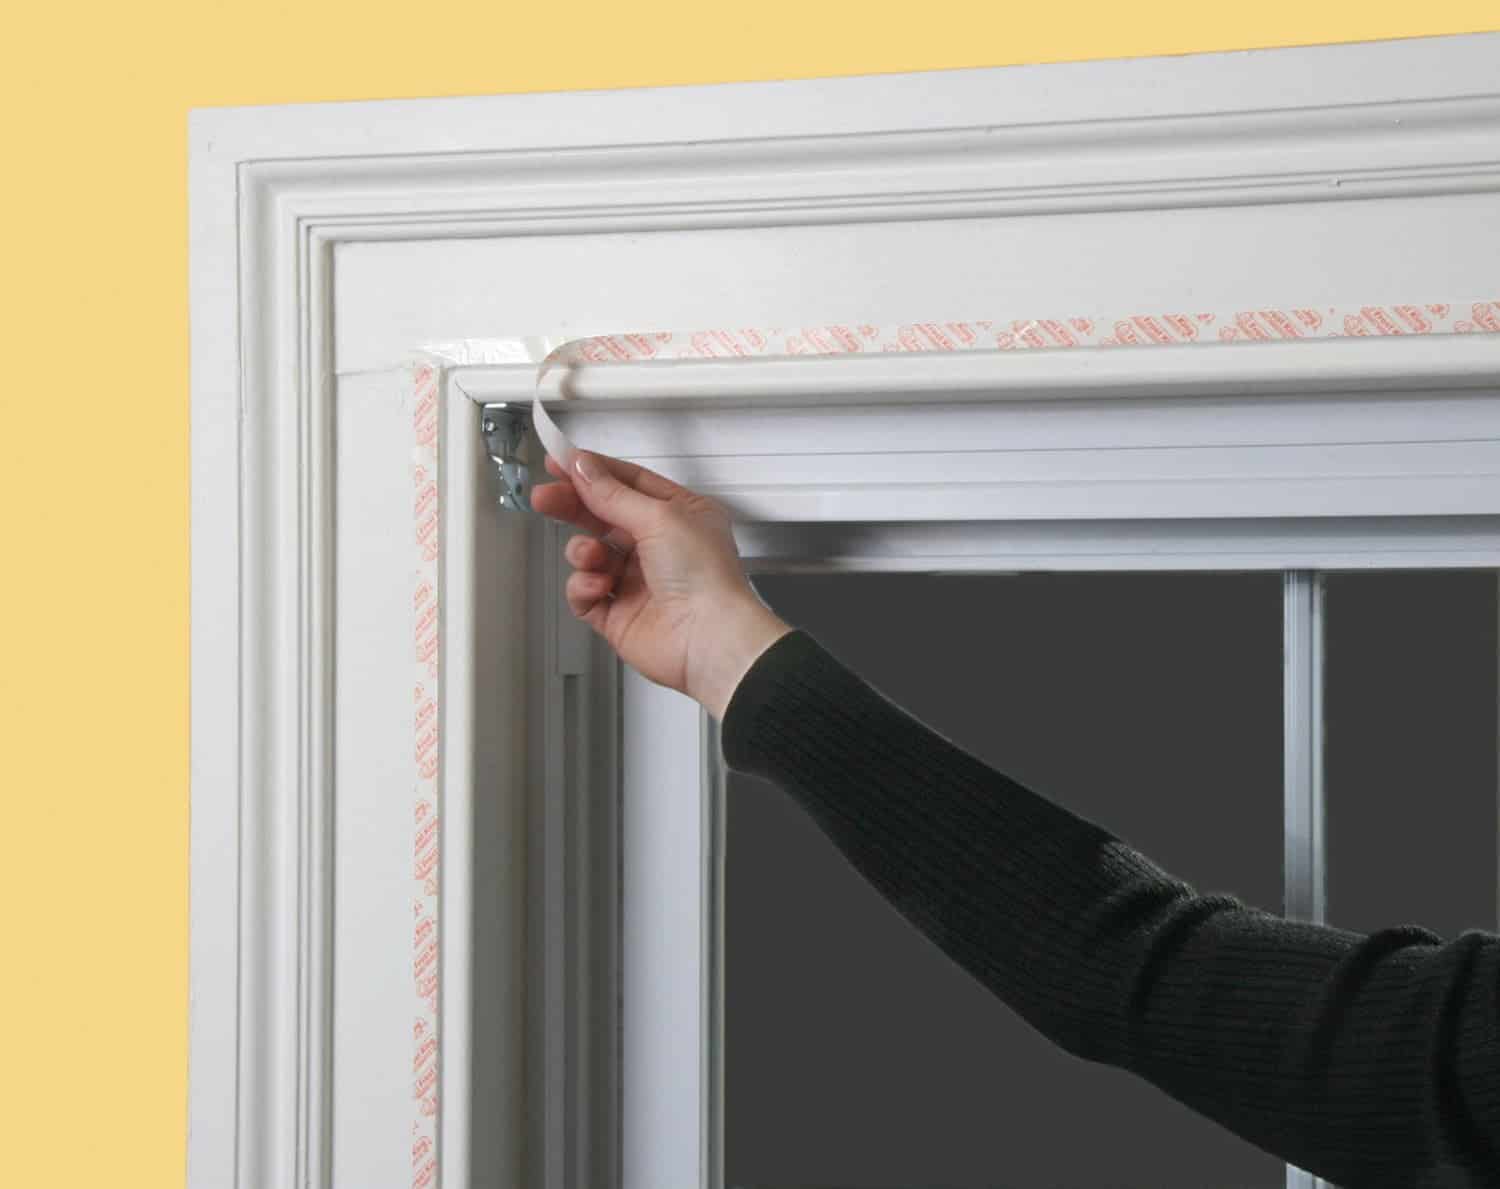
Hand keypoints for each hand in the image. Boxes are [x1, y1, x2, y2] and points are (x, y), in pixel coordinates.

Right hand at [530, 448, 791, 720]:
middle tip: (545, 497)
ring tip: (592, 555)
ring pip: (590, 554)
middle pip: (603, 516)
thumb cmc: (706, 577)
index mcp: (680, 515)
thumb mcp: (659, 517)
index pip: (628, 483)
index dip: (593, 471)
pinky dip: (585, 586)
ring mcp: (638, 581)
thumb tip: (584, 467)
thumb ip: (614, 493)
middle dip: (573, 505)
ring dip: (583, 551)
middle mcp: (660, 546)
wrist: (708, 639)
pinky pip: (584, 593)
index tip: (560, 460)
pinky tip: (598, 585)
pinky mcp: (619, 614)